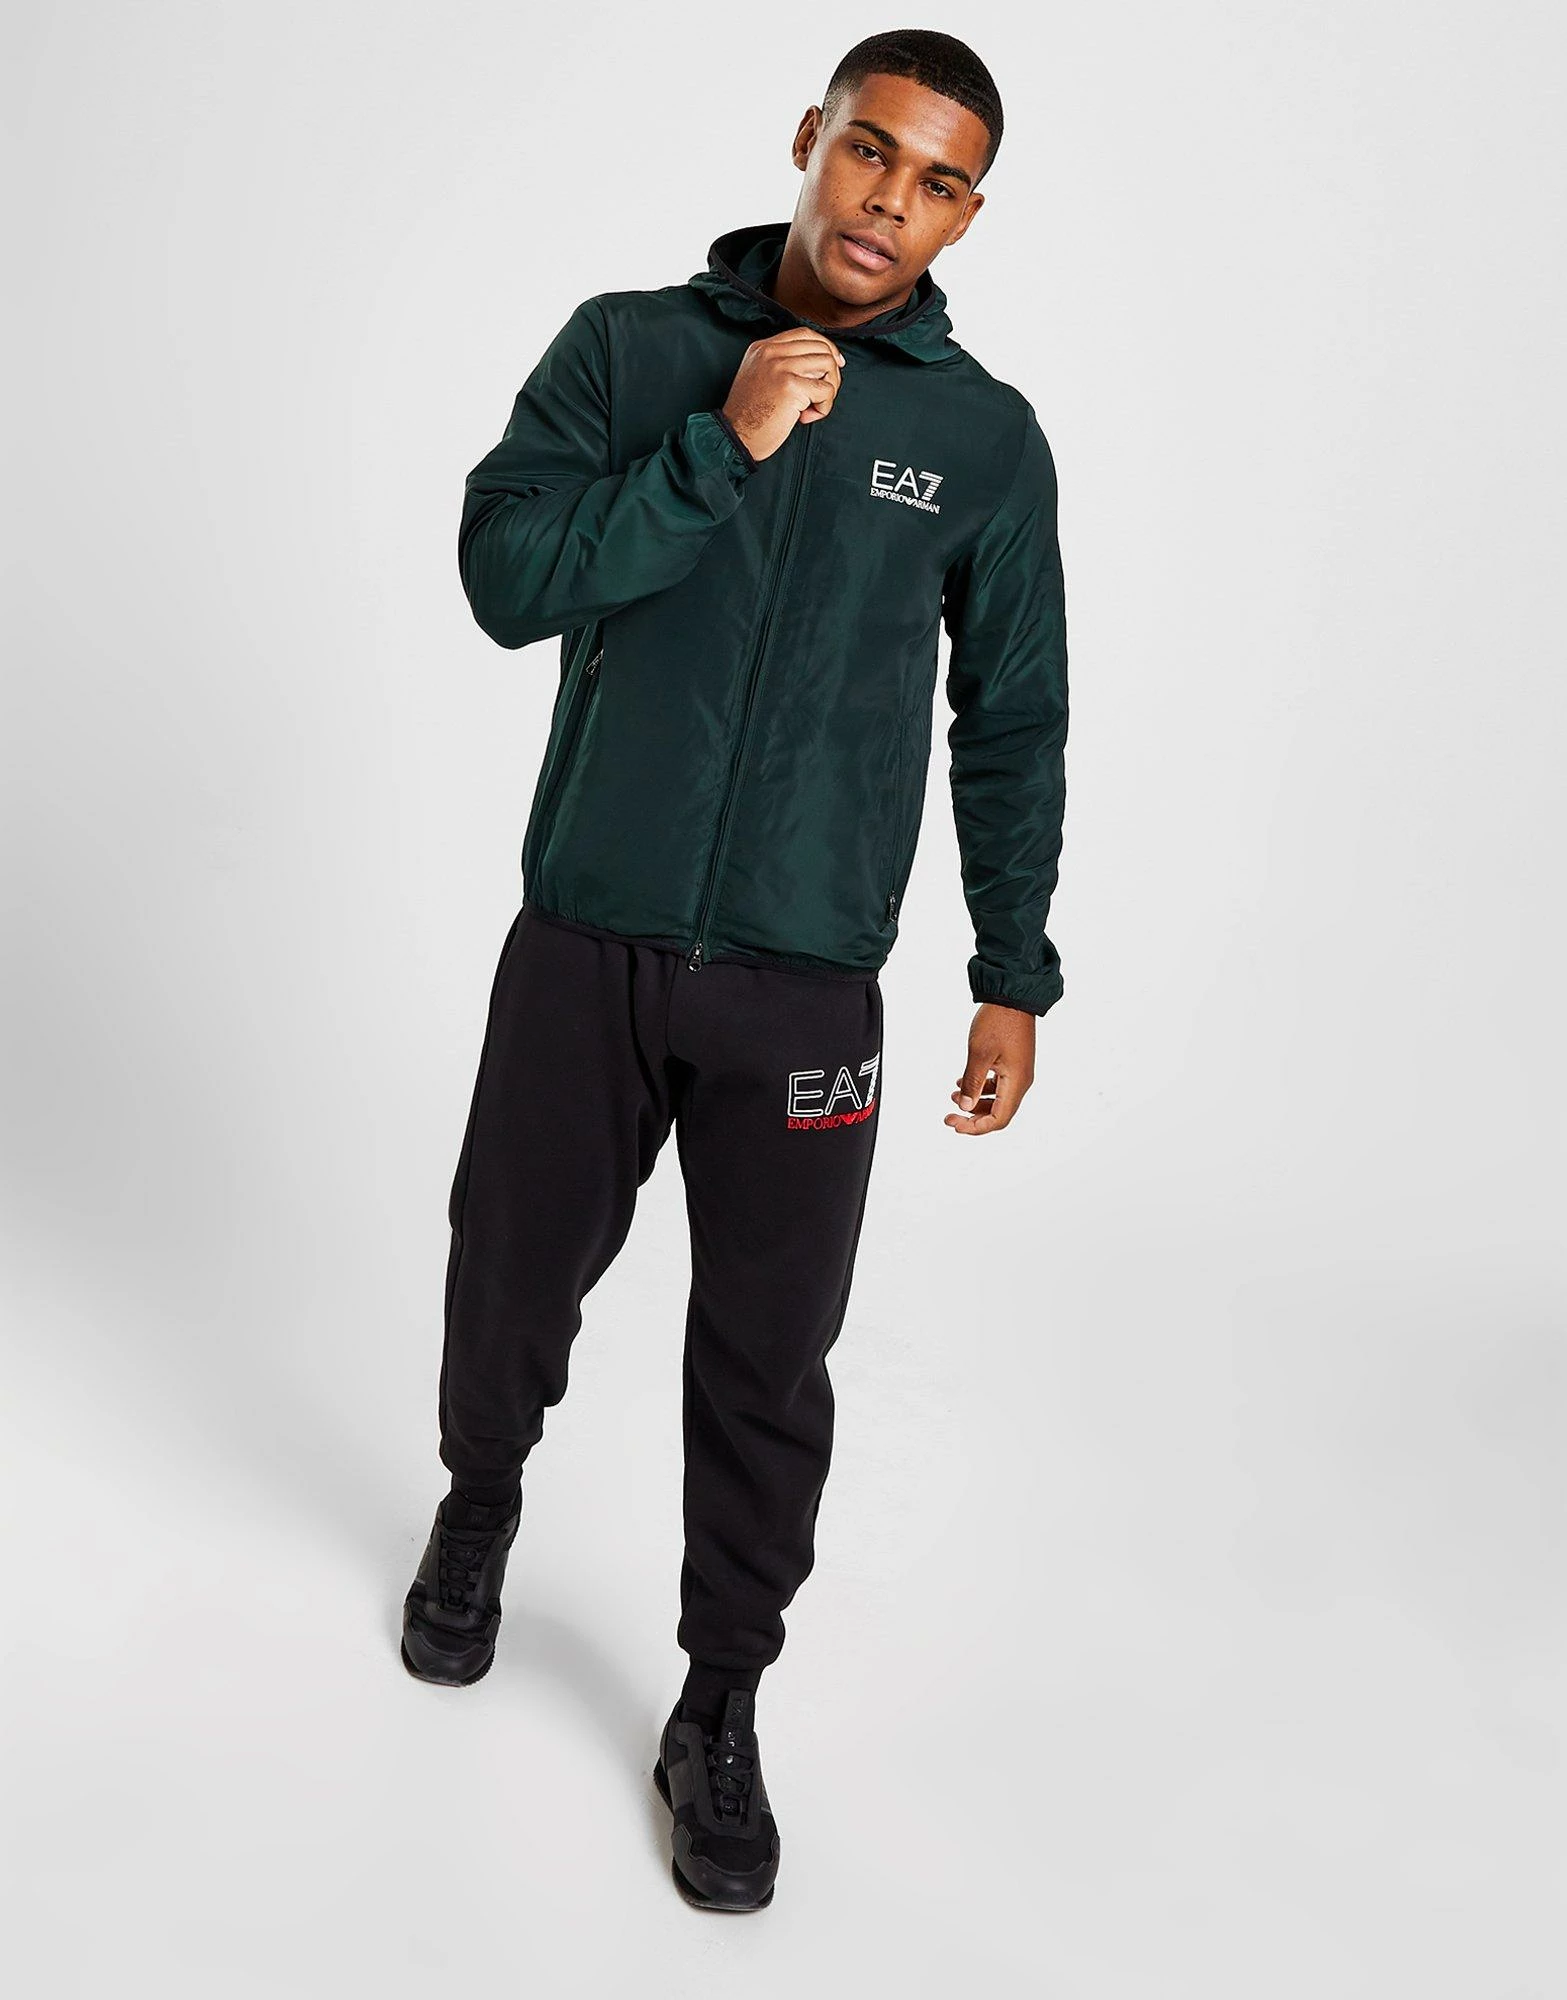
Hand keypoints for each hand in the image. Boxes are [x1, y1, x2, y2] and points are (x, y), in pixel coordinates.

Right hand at [721, 327, 844, 461]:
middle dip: (831, 373)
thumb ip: (782, 364)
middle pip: (820, 347)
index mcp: (762, 348)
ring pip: (827, 364)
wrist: (735, 436)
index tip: (836, 364)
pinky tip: (806, 417)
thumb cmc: (750, 415)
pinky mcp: (790, 386)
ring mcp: (781, 367)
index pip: (804, 334)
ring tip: (812, 408)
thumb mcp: (760, 377)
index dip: (825, 347)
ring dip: (829, 390)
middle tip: (822, 396)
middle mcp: (771, 352)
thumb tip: (821, 362)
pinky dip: (824, 407)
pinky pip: (826, 390)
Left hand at [945, 1004, 1036, 1134]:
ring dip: (976, 1102)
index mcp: (1016, 1082)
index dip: (975, 1127)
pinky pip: (999, 1085)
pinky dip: (982, 1088)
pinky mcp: (1014, 1063)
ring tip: (953, 1095)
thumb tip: (964, 1107)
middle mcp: (1021, 1081)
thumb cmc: (998, 1021)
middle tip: (950, 1115)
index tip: (954, 1123)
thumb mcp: (979, 1054)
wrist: (1012, 996)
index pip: (998, 1119)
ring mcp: (1019, 1072)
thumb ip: (972, 1083)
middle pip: (999, 1113)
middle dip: (973, 1118)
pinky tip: (963, 1081)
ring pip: (998, 1100)